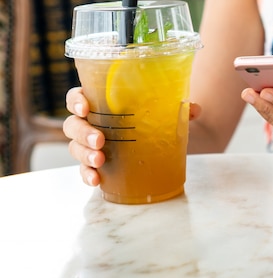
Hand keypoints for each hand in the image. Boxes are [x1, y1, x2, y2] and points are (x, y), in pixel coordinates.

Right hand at [64, 87, 202, 185]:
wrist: (156, 141)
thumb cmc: (151, 118)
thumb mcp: (165, 110)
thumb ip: (179, 107)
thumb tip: (194, 109)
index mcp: (101, 102)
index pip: (77, 96)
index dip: (76, 101)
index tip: (85, 108)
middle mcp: (91, 122)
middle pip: (73, 124)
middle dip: (84, 133)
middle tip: (100, 141)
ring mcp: (89, 144)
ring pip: (75, 147)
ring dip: (84, 155)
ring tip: (100, 160)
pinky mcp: (95, 164)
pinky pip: (83, 170)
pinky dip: (87, 175)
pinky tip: (96, 180)